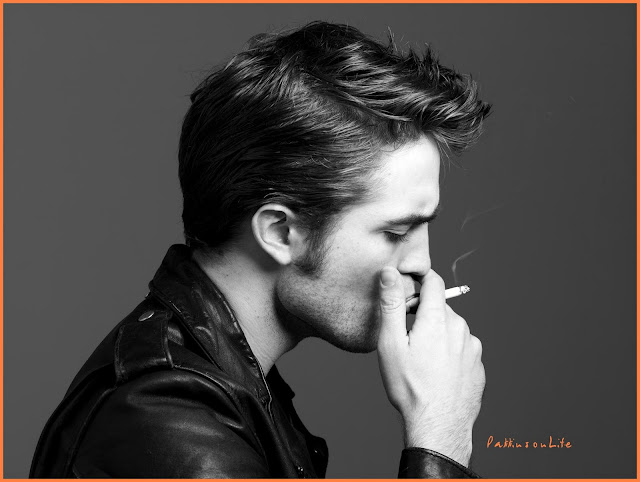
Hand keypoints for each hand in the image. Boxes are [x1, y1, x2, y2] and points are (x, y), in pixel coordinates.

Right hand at [377, 267, 484, 466]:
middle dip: (424, 313)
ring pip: (452, 328)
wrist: (438, 426)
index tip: (409, 284)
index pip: (434, 281)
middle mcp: (460, 328)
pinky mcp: (478, 366)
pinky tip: (436, 372)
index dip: (420, 278)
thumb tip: (389, 273)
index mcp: (438, 319)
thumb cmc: (410, 387)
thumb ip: (391, 304)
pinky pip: (461, 349)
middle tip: (406, 335)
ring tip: (421, 359)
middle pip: (441, 307)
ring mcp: (473, 348)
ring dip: (437, 333)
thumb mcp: (390, 343)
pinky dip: (449, 352)